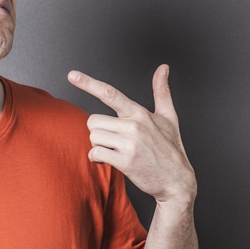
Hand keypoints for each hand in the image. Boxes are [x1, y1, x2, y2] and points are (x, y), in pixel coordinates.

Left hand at [68, 65, 195, 205]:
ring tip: (115, 151)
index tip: (72, 75)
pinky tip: (109, 160)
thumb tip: (163, 68)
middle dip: (98, 132)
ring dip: (98, 145)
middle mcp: (134, 126)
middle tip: (113, 140)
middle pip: (93, 121)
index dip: (89, 83)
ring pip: (93, 137)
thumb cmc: (170, 148)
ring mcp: (130, 144)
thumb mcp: (169, 117)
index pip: (110, 94)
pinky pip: (95, 153)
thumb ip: (162, 91)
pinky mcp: (125, 162)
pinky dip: (96, 158)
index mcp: (140, 113)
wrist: (177, 181)